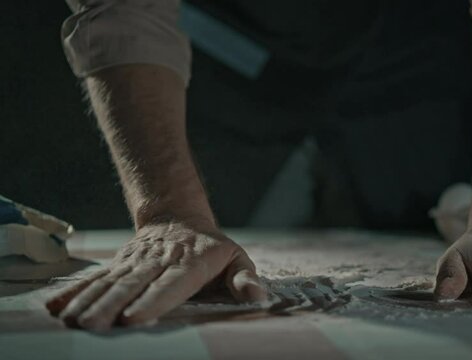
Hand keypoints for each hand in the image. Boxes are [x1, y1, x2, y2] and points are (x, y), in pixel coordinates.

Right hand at [46, 223, 266, 329]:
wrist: (179, 218)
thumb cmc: (213, 248)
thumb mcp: (235, 257)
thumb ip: (244, 278)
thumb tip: (258, 296)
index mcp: (190, 264)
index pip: (170, 284)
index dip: (152, 300)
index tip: (134, 318)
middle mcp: (159, 262)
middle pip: (134, 285)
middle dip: (111, 306)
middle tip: (93, 326)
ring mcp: (135, 262)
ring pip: (110, 282)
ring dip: (89, 301)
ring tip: (71, 321)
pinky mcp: (119, 264)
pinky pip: (96, 278)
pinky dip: (75, 292)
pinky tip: (55, 308)